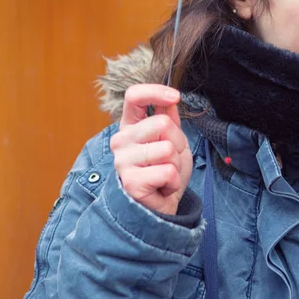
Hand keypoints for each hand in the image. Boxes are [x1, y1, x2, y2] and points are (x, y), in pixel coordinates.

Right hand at [110, 84, 192, 215]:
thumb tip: (170, 100)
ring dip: (176, 164)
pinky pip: (167, 172)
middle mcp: (120, 141)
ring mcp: (122, 161)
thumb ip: (169, 119)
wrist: (161, 206)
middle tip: (170, 159)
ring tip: (166, 174)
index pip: (134, 97)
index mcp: (130, 126)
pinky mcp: (131, 182)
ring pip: (167, 149)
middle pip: (162, 124)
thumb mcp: (173, 140)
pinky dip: (174, 181)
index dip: (155, 92)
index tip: (175, 96)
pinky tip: (163, 187)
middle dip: (177, 142)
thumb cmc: (165, 172)